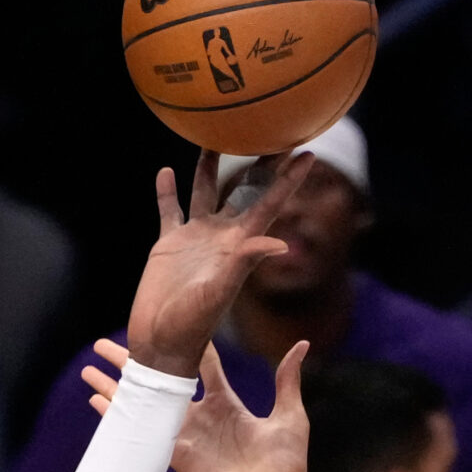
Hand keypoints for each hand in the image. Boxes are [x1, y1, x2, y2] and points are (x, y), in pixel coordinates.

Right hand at [86, 332, 312, 471]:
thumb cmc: (286, 467)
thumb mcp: (290, 416)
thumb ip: (287, 380)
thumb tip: (302, 345)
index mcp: (226, 403)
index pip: (199, 364)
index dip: (183, 342)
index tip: (166, 320)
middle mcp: (200, 417)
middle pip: (161, 379)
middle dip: (135, 360)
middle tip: (109, 342)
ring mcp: (184, 436)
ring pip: (144, 403)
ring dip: (116, 385)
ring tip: (90, 367)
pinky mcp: (174, 456)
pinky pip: (142, 432)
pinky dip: (117, 416)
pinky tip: (95, 400)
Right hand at [123, 151, 311, 380]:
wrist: (163, 343)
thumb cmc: (193, 325)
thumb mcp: (221, 293)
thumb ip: (246, 264)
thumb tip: (280, 245)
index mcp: (240, 246)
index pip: (270, 204)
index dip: (289, 180)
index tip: (308, 153)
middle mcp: (221, 237)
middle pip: (243, 190)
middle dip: (258, 162)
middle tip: (271, 128)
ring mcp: (195, 238)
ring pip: (206, 192)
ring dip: (210, 167)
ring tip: (215, 135)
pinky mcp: (168, 244)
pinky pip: (169, 209)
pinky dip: (167, 191)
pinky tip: (166, 171)